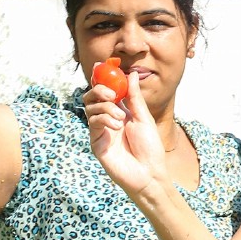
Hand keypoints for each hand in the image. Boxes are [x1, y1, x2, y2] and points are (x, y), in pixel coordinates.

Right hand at [86, 68, 166, 198]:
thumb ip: (135, 97)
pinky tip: (116, 126)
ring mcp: (100, 130)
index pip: (106, 90)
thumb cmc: (150, 148)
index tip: (102, 66)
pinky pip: (92, 122)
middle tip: (110, 93)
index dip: (103, 78)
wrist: (148, 173)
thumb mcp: (144, 118)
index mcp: (120, 111)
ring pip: (90, 107)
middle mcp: (108, 118)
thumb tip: (132, 74)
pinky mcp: (96, 141)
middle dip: (99, 90)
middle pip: (92, 96)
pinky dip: (103, 119)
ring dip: (105, 107)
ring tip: (120, 118)